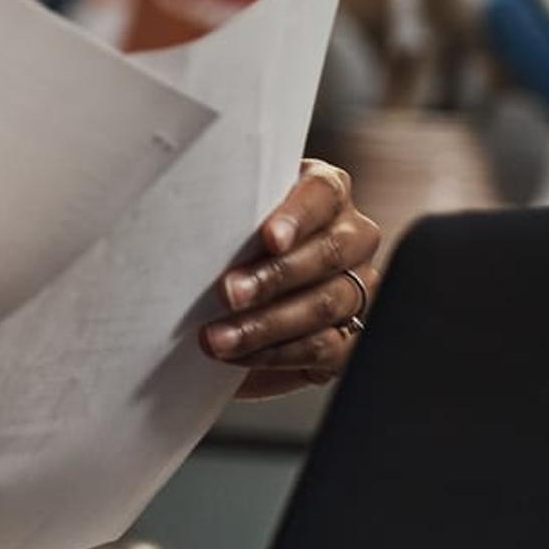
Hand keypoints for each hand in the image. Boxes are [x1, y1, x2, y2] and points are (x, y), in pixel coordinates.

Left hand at [205, 160, 381, 397]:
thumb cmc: (235, 242)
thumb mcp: (232, 220)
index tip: (268, 238)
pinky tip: (240, 355)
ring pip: (324, 304)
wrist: (242, 295)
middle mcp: (351, 236)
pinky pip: (326, 347)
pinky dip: (278, 354)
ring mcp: (358, 285)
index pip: (323, 194)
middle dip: (274, 277)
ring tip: (218, 337)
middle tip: (228, 293)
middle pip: (327, 253)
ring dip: (266, 324)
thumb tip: (190, 221)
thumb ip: (229, 213)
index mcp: (326, 193)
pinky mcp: (353, 333)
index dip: (296, 217)